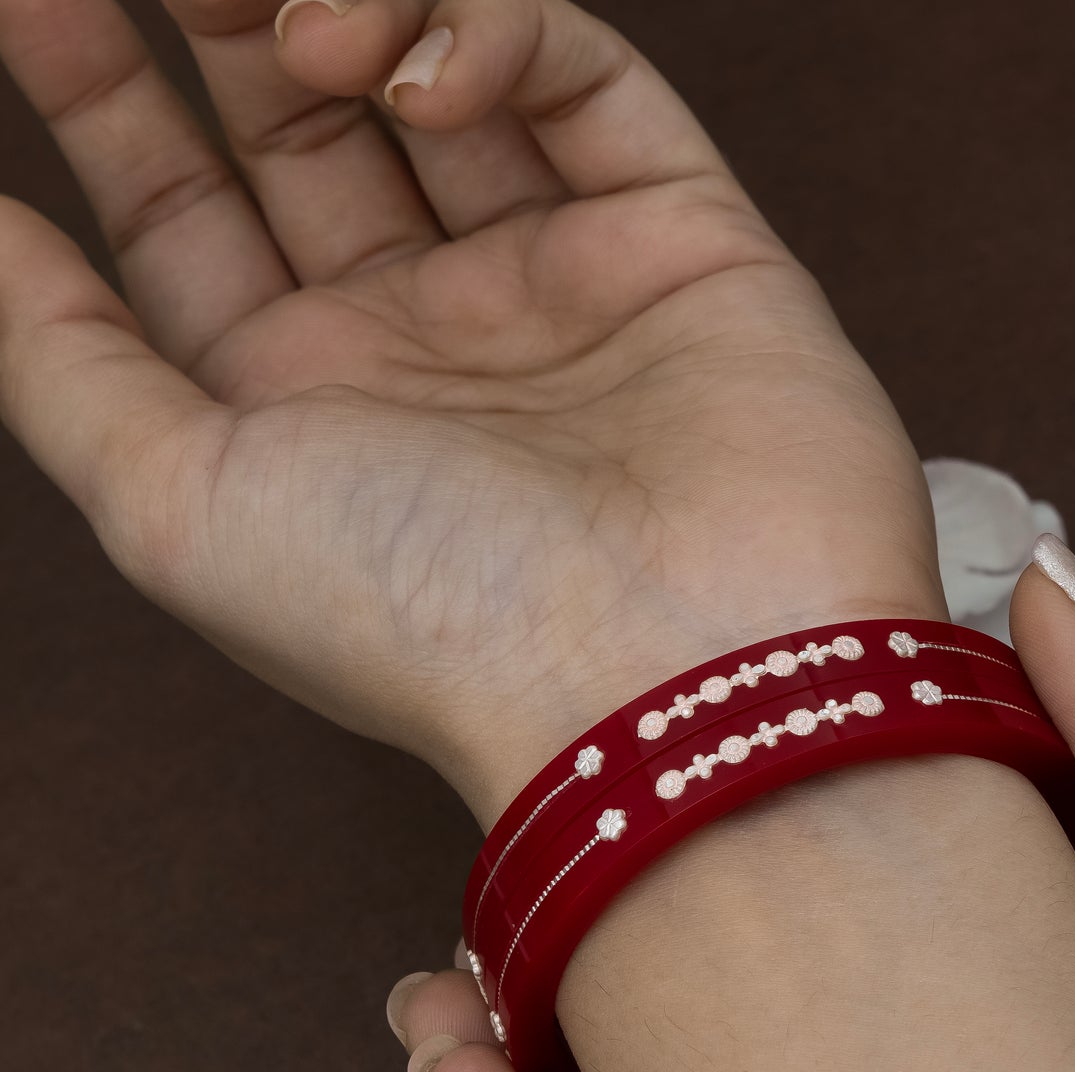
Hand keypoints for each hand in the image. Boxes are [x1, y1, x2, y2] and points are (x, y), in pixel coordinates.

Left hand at [0, 0, 943, 823]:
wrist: (667, 677)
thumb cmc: (423, 618)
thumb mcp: (174, 508)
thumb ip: (58, 357)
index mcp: (311, 406)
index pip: (187, 217)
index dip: (103, 98)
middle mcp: (432, 339)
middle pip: (305, 125)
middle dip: (224, 24)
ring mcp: (563, 285)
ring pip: (449, 80)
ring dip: (359, 9)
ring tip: (303, 28)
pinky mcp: (688, 243)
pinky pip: (591, 87)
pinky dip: (502, 38)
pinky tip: (430, 85)